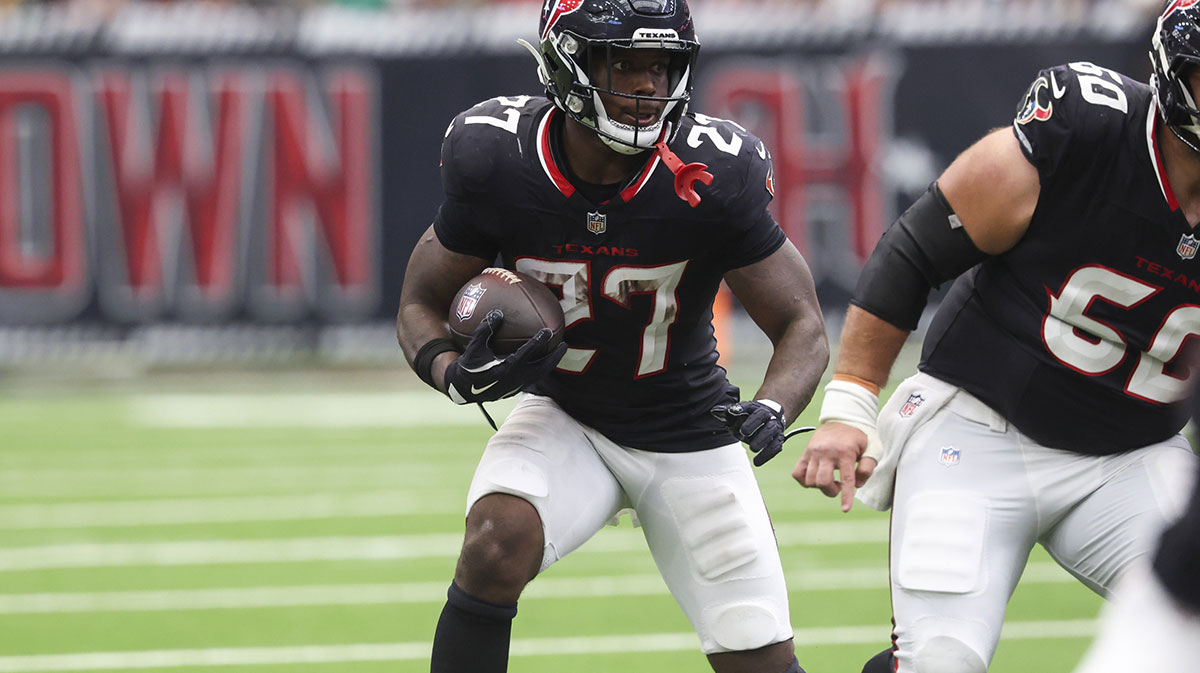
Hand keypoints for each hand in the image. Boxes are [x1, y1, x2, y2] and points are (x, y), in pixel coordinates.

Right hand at [444, 310, 566, 403]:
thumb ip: (485, 329)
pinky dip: (539, 368)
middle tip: (564, 345)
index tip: (548, 331)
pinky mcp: (515, 390)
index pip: (527, 353)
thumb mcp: (473, 347)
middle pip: (541, 368)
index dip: (538, 342)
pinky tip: (541, 360)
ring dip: (549, 363)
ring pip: (539, 375)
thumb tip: (498, 312)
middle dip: (554, 357)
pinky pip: (532, 378)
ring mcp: (516, 387)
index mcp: (506, 368)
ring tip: (558, 352)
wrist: (463, 390)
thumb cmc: (468, 366)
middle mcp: (515, 379)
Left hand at [710, 400, 802, 466]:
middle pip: (766, 423)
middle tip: (744, 432)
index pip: (755, 411)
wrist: (769, 416)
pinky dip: (766, 456)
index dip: (748, 416)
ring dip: (763, 443)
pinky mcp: (777, 441)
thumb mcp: (741, 412)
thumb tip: (716, 411)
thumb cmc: (751, 416)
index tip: (738, 421)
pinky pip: (774, 448)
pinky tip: (757, 462)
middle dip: (756, 428)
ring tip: (753, 449)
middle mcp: (770, 419)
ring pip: (772, 436)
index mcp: (760, 410)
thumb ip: (730, 412)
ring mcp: (775, 430)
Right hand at [792, 422, 877, 512]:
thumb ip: (868, 467)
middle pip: (822, 482)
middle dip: (831, 491)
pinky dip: (805, 481)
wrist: (842, 418)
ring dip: (820, 487)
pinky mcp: (806, 453)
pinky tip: (815, 478)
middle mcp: (827, 453)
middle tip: (839, 486)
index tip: (845, 509)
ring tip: (830, 479)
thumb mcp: (872, 448)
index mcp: (845, 452)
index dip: (846, 496)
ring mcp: (813, 452)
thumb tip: (857, 484)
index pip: (846, 479)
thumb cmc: (859, 436)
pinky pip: (797, 473)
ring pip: (810, 480)